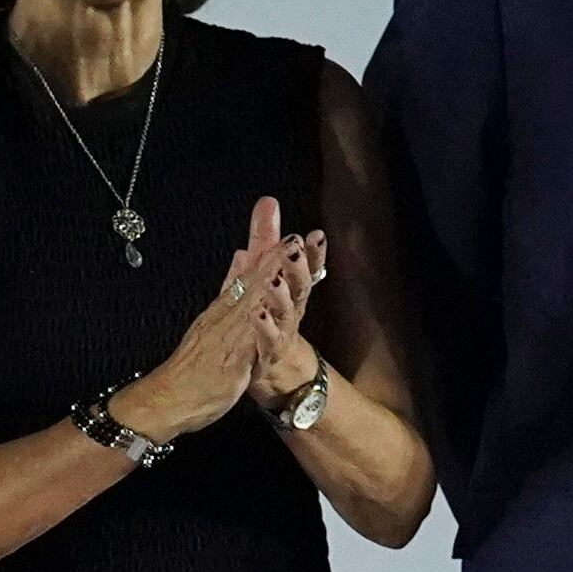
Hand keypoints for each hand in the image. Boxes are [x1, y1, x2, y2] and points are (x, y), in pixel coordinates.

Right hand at [111, 200, 308, 443]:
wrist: (166, 398)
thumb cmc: (193, 365)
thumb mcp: (214, 320)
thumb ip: (229, 288)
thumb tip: (242, 255)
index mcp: (224, 310)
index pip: (248, 277)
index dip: (269, 254)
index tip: (287, 231)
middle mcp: (223, 319)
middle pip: (250, 284)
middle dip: (271, 259)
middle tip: (291, 236)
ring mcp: (224, 339)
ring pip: (247, 306)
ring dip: (266, 281)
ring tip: (282, 261)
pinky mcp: (226, 363)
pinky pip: (241, 342)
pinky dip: (253, 324)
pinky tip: (263, 310)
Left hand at [248, 228, 332, 402]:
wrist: (270, 368)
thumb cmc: (270, 317)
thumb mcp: (267, 273)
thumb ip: (266, 240)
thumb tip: (267, 202)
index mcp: (291, 290)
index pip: (304, 267)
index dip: (312, 252)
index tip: (316, 234)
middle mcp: (291, 310)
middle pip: (299, 286)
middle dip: (298, 267)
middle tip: (295, 248)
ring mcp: (281, 332)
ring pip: (285, 313)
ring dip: (280, 295)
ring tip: (274, 279)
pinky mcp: (266, 354)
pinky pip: (265, 340)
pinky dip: (262, 327)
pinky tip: (256, 314)